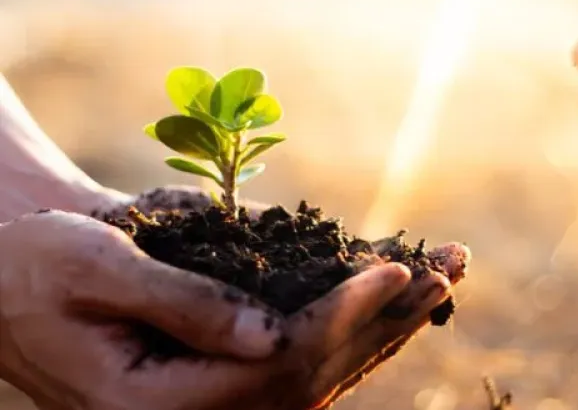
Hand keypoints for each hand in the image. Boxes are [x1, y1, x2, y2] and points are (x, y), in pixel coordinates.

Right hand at [0, 210, 466, 408]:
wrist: (19, 276)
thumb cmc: (39, 264)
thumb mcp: (94, 269)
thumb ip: (184, 304)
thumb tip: (274, 336)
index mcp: (159, 404)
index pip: (278, 364)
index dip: (343, 315)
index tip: (395, 268)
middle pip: (320, 370)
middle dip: (390, 316)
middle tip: (451, 268)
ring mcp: (220, 398)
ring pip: (327, 368)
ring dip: (393, 320)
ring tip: (449, 273)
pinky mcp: (233, 372)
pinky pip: (311, 354)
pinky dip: (362, 320)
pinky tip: (403, 293)